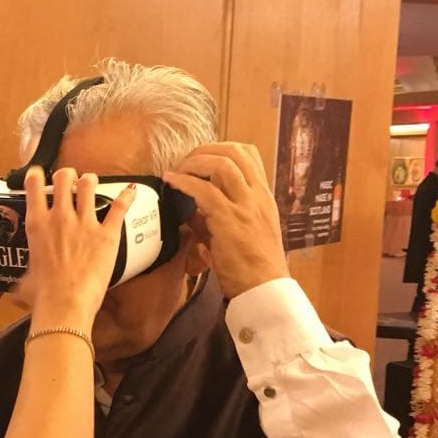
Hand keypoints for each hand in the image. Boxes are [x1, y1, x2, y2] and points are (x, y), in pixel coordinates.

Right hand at [19, 167, 139, 325]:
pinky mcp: (107, 234)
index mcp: (37, 224)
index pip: (33, 186)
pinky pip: (119, 207)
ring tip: (91, 184)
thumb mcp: (25, 281)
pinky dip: (126, 197)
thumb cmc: (43, 296)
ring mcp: (85, 223)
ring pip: (88, 184)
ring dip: (89, 181)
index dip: (36, 175)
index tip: (39, 174)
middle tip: (70, 181)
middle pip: (64, 177)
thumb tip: (17, 290)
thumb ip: (25, 276)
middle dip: (67, 176)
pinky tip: (131, 191)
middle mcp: (60, 217)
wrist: (64, 305)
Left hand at [161, 143, 288, 299]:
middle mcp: (258, 196)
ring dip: (194, 162)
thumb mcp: (240, 234)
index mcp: (263, 197)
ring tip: (178, 170)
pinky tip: (171, 182)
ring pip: (222, 164)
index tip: (202, 158)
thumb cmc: (253, 267)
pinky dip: (184, 181)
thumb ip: (217, 218)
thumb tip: (191, 209)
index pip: (249, 155)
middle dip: (206, 149)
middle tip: (185, 161)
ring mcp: (246, 207)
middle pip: (235, 151)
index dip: (222, 148)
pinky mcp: (230, 221)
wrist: (265, 290)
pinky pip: (204, 191)